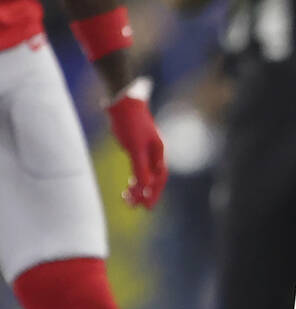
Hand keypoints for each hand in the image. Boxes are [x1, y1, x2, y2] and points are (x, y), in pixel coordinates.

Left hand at [105, 78, 166, 208]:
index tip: (145, 207)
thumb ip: (141, 169)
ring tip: (127, 196)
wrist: (123, 102)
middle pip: (154, 178)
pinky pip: (138, 167)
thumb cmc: (131, 124)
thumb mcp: (135, 148)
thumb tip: (146, 187)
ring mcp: (145, 149)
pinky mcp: (135, 145)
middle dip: (145, 193)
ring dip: (138, 187)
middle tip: (135, 206)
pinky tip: (128, 182)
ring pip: (145, 173)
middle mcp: (154, 152)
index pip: (159, 179)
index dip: (153, 194)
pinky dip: (134, 177)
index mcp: (158, 153)